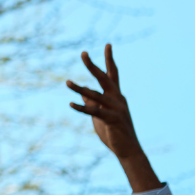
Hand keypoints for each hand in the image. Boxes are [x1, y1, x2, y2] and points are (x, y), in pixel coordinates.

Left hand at [68, 46, 160, 191]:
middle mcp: (118, 99)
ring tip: (67, 82)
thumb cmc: (114, 132)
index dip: (109, 59)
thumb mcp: (100, 115)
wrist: (128, 150)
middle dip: (93, 66)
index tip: (108, 44)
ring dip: (80, 89)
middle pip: (104, 78)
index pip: (113, 74)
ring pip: (95, 95)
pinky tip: (71, 103)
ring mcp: (117, 108)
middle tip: (83, 53)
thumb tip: (83, 94)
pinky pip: (95, 111)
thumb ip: (93, 104)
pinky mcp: (112, 119)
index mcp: (116, 96)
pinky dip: (82, 108)